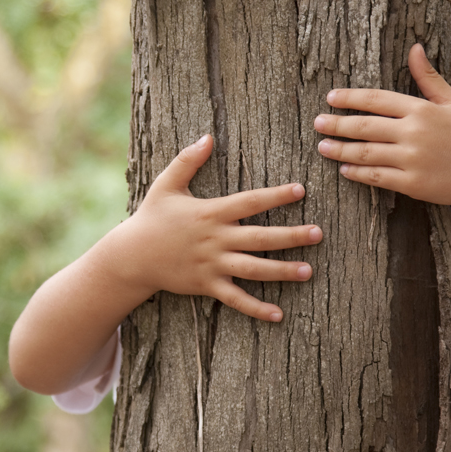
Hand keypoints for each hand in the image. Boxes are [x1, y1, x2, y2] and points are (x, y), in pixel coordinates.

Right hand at [119, 134, 321, 321]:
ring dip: (282, 271)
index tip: (301, 190)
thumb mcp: (166, 185)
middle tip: (318, 233)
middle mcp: (215, 239)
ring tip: (308, 271)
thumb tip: (207, 137)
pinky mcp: (206, 285)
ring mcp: (212, 265)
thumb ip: (187, 160)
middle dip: (291, 236)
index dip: (276, 196)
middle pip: (260, 237)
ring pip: (253, 269)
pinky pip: (235, 298)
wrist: (131, 256)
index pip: (250, 202)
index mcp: (210, 212)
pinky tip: (278, 314)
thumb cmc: (151, 218)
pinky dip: (256, 308)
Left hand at [314, 44, 450, 211]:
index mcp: (421, 110)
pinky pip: (377, 176)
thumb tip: (415, 47)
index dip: (350, 98)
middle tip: (317, 123)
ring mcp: (412, 159)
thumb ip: (428, 77)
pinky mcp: (412, 183)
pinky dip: (357, 173)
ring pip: (366, 152)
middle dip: (337, 124)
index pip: (376, 100)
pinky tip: (344, 170)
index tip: (331, 98)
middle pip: (365, 126)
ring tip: (322, 147)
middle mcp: (414, 133)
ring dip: (340, 150)